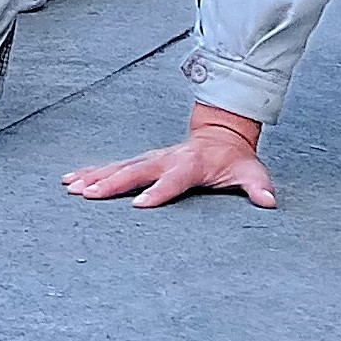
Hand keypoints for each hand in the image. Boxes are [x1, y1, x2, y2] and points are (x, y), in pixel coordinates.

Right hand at [64, 107, 277, 208]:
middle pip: (135, 171)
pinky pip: (113, 165)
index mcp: (191, 164)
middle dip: (111, 183)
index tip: (138, 205)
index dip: (158, 192)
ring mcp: (151, 158)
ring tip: (72, 187)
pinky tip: (72, 179)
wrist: (220, 135)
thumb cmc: (234, 159)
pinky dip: (92, 172)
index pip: (172, 179)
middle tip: (88, 194)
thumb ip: (258, 187)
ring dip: (94, 177)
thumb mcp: (252, 172)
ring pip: (118, 167)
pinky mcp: (142, 160)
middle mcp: (166, 158)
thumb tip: (269, 200)